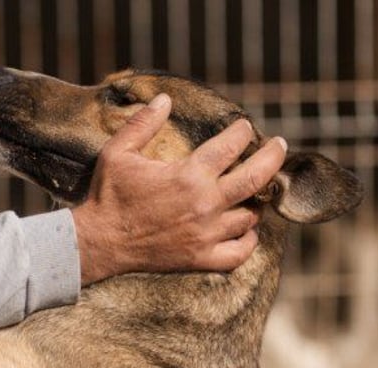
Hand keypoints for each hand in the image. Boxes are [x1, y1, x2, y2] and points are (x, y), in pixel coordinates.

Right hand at [71, 94, 287, 284]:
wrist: (99, 242)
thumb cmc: (108, 195)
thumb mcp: (119, 152)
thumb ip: (144, 124)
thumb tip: (165, 99)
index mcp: (188, 175)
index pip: (231, 146)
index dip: (243, 132)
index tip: (244, 128)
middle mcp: (205, 204)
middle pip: (257, 178)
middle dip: (273, 157)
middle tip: (278, 146)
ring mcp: (206, 235)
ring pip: (251, 216)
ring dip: (258, 200)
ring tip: (257, 190)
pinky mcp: (200, 259)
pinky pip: (238, 253)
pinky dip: (249, 241)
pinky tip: (247, 229)